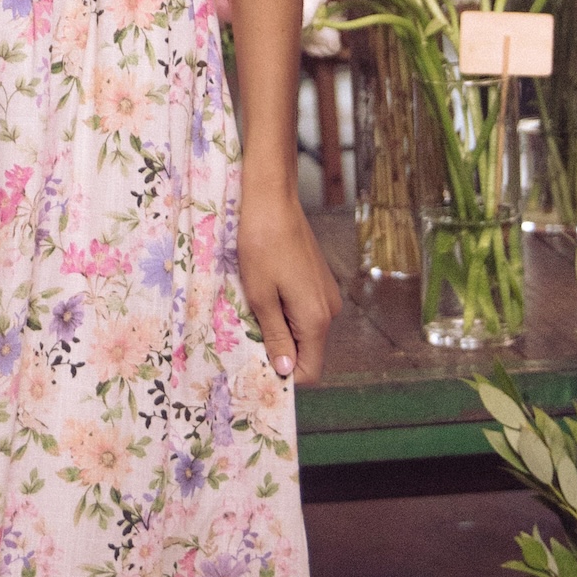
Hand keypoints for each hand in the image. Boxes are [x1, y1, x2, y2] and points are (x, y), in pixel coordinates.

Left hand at [237, 186, 341, 385]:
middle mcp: (329, 310)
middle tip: (247, 337)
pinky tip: (264, 294)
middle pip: (307, 352)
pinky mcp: (319, 282)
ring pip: (304, 331)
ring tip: (252, 310)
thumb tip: (286, 372)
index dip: (284, 375)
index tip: (256, 367)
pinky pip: (304, 312)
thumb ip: (276, 337)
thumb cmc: (261, 245)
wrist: (273, 200)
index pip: (310, 370)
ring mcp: (327, 295)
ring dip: (279, 330)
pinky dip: (285, 312)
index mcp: (316, 319)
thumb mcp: (260, 297)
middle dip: (279, 352)